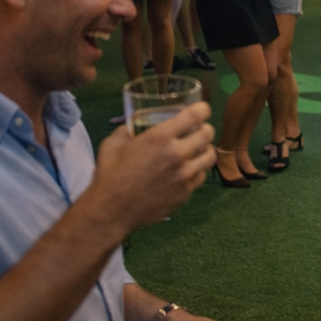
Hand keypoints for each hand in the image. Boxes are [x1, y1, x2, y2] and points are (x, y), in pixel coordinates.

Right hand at [87, 103, 214, 234]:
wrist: (112, 211)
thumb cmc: (110, 175)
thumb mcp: (114, 143)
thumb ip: (128, 130)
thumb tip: (135, 125)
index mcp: (160, 137)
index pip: (196, 114)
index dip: (202, 109)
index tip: (200, 111)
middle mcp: (177, 154)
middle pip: (209, 133)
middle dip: (204, 129)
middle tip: (196, 131)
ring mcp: (184, 175)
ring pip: (210, 156)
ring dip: (204, 150)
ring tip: (195, 151)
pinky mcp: (186, 193)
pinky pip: (201, 176)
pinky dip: (196, 171)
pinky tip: (185, 171)